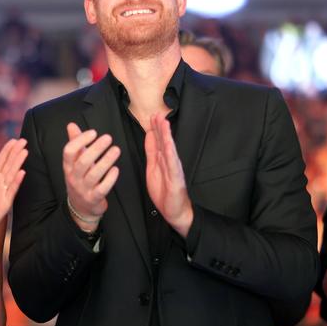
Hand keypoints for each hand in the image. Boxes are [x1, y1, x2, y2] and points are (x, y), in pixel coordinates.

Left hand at [0, 139, 26, 238]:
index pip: (1, 161)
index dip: (7, 150)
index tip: (14, 140)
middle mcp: (0, 183)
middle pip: (9, 165)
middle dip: (16, 153)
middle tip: (24, 141)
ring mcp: (4, 192)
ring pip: (12, 174)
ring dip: (18, 163)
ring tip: (25, 152)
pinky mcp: (6, 202)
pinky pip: (12, 190)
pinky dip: (17, 181)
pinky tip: (22, 172)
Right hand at [63, 123, 119, 230]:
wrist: (81, 207)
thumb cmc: (80, 179)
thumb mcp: (75, 163)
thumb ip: (75, 143)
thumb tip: (71, 125)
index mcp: (68, 167)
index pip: (69, 151)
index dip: (80, 140)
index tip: (93, 132)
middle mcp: (73, 177)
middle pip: (82, 161)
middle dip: (96, 148)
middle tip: (108, 138)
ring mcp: (83, 189)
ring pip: (93, 174)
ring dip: (106, 161)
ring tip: (116, 150)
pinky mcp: (94, 198)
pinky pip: (102, 188)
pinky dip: (110, 178)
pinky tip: (116, 169)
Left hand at [145, 114, 192, 236]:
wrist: (175, 211)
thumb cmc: (165, 191)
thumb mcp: (153, 168)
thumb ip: (151, 152)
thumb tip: (149, 135)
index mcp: (162, 159)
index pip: (158, 141)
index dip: (155, 128)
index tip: (152, 116)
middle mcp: (169, 162)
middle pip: (164, 141)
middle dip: (160, 127)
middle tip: (157, 113)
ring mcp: (174, 169)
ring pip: (169, 149)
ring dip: (166, 136)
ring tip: (164, 123)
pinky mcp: (177, 179)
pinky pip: (173, 165)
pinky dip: (171, 154)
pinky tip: (169, 145)